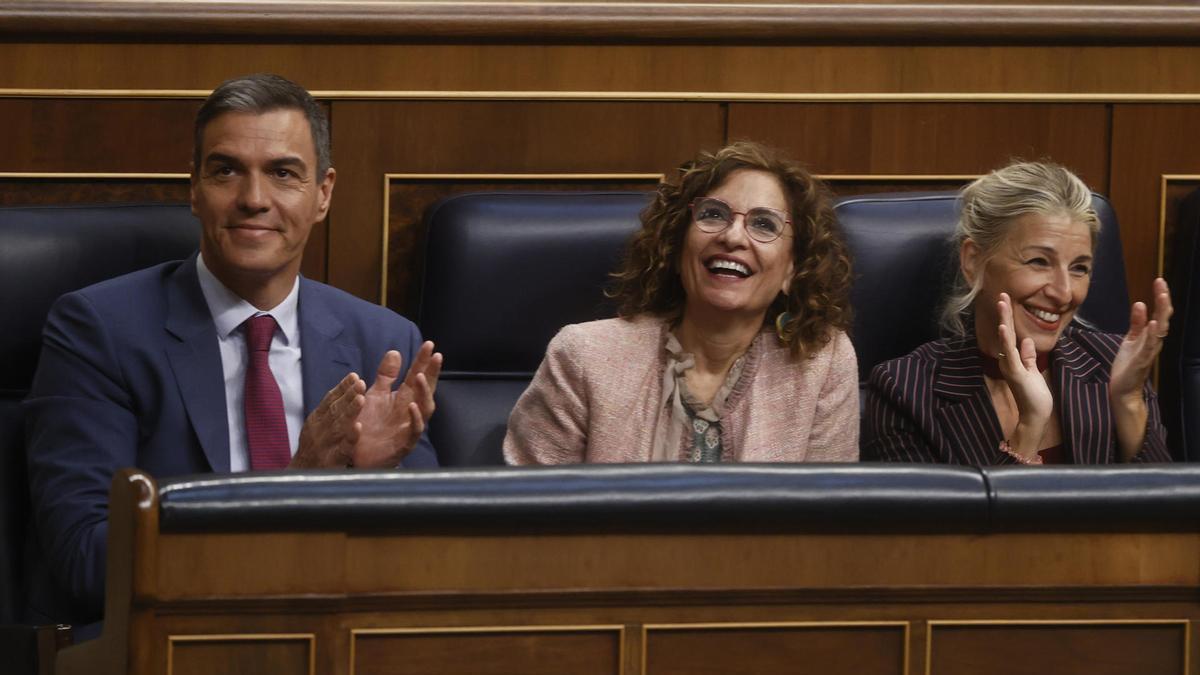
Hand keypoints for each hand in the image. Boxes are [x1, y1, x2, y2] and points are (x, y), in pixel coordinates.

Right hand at [290, 372, 365, 467]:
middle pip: (334, 410)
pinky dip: (350, 438)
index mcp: (315, 421)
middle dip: (348, 395)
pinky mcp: (331, 462)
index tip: (355, 376)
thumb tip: (345, 390)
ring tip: (361, 398)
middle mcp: (318, 431)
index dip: (342, 388)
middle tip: (361, 382)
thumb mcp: (317, 428)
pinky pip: (342, 449)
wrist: (299, 481)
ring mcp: (323, 447)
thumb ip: (329, 412)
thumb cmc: (314, 451)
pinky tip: (358, 428)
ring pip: (338, 426)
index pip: (330, 401)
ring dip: (349, 411)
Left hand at [351, 342, 442, 467]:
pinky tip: (413, 406)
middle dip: (432, 374)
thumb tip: (395, 352)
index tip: (429, 344)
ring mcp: (408, 428)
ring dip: (424, 393)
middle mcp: (410, 412)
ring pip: (425, 410)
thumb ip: (386, 375)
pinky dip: (415, 419)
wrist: (356, 455)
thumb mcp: (375, 395)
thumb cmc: (369, 425)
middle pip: (426, 390)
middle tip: (437, 356)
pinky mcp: (403, 444)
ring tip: (420, 377)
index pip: (417, 376)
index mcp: (403, 398)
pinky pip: (414, 431)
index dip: (423, 361)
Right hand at [995, 293, 1053, 457]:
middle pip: (1006, 332)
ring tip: (1002, 304)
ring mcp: (1010, 365)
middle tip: (1001, 294)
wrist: (1036, 414)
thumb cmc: (1035, 395)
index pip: (1011, 333)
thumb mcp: (1033, 371)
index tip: (1007, 300)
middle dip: (1004, 312)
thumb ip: (1028, 356)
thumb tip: (1026, 341)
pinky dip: (1005, 339)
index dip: (1008, 317)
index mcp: (1013, 358)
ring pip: (1006, 338)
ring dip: (1004, 320)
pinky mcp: (1015, 372)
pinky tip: (1003, 327)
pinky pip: (1009, 353)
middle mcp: (1008, 359)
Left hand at [1110, 277, 1172, 404]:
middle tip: (1161, 283)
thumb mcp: (1130, 339)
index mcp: (1151, 335)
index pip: (1159, 313)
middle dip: (1163, 300)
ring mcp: (1150, 350)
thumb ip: (1136, 323)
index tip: (1159, 280)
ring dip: (1161, 313)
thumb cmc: (1128, 364)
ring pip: (1160, 329)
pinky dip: (1152, 334)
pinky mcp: (1142, 360)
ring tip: (1161, 297)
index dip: (1161, 297)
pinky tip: (1153, 323)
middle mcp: (1154, 341)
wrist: (1123, 388)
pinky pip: (1149, 345)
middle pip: (1163, 317)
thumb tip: (1140, 303)